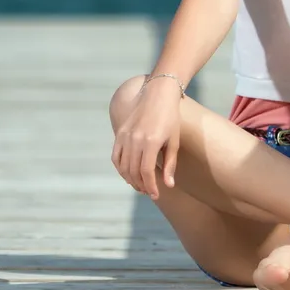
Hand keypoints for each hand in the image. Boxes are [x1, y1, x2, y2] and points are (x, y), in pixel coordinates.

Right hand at [112, 81, 181, 198]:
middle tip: (149, 192)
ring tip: (140, 185)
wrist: (158, 94)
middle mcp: (136, 139)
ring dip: (130, 179)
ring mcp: (126, 135)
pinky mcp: (120, 132)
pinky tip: (128, 174)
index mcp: (151, 142)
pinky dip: (120, 168)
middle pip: (134, 171)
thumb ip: (170, 164)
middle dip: (141, 185)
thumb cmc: (170, 118)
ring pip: (123, 166)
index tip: (156, 195)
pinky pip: (116, 156)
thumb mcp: (174, 141)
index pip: (147, 172)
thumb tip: (168, 185)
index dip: (151, 186)